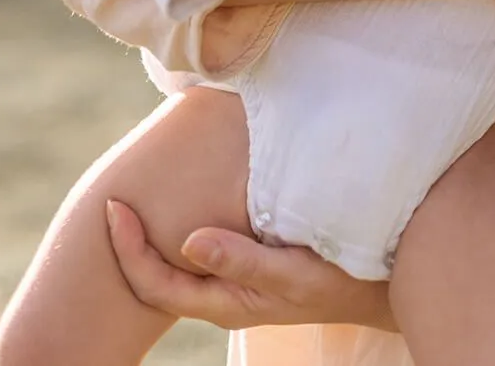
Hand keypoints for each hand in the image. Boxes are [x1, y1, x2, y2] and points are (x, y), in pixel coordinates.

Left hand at [106, 200, 394, 329]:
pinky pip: (205, 247)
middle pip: (157, 276)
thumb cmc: (339, 278)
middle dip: (131, 241)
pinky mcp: (251, 262)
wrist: (380, 283)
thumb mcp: (293, 271)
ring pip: (179, 261)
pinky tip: (191, 195)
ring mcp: (236, 280)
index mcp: (224, 302)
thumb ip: (242, 260)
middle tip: (114, 197)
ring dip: (156, 231)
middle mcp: (223, 294)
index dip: (128, 249)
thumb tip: (187, 243)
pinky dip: (187, 221)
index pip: (155, 283)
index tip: (114, 207)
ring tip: (142, 192)